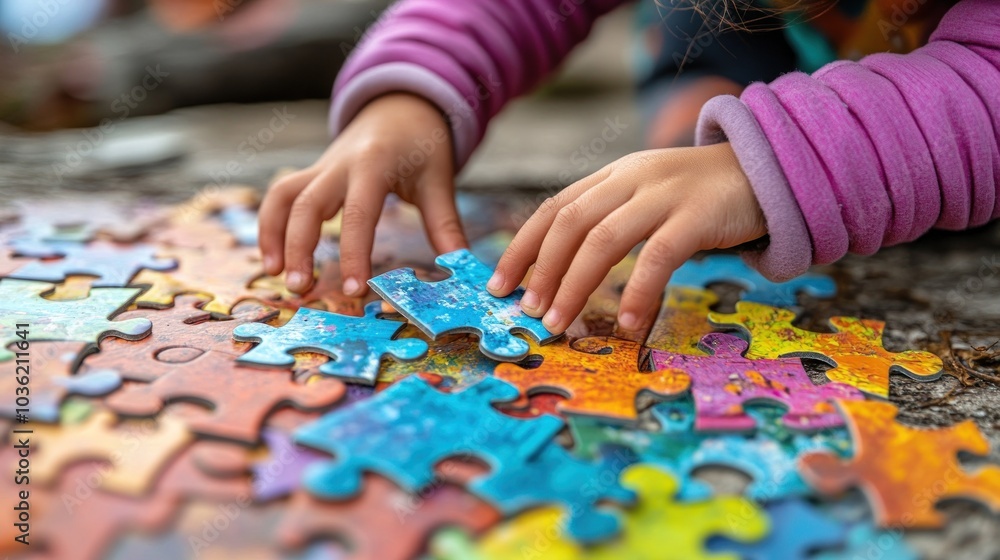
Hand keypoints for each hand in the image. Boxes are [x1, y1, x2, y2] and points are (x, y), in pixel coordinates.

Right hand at [259, 93, 466, 293]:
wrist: (401, 106)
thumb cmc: (423, 144)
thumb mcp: (439, 180)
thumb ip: (445, 225)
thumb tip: (461, 267)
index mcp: (374, 165)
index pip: (358, 214)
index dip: (355, 254)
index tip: (356, 290)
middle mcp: (339, 165)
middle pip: (306, 204)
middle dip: (299, 247)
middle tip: (301, 289)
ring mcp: (321, 168)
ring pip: (283, 197)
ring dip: (273, 235)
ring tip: (275, 275)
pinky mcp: (312, 175)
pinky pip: (281, 196)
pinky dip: (272, 224)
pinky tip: (273, 258)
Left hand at [486, 143, 766, 333]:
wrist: (770, 168)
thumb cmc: (702, 197)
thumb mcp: (649, 198)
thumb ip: (613, 221)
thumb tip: (566, 274)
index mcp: (613, 175)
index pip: (554, 208)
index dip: (522, 246)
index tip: (499, 283)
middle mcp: (631, 178)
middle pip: (569, 222)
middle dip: (541, 269)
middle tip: (527, 310)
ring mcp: (665, 194)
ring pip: (604, 239)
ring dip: (574, 284)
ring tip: (559, 322)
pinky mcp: (699, 214)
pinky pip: (659, 255)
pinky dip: (638, 290)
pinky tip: (626, 321)